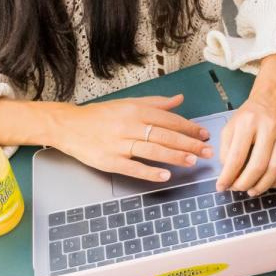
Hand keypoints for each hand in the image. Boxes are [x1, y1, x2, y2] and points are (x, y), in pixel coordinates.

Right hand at [52, 95, 212, 181]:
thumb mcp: (129, 103)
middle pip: (165, 135)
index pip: (169, 119)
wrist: (68, 126)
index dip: (189, 128)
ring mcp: (119, 144)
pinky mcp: (110, 161)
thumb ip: (156, 103)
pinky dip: (150, 172)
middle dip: (189, 144)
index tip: (204, 135)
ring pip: (152, 150)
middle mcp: (129, 125)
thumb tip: (179, 99)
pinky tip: (165, 176)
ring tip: (192, 162)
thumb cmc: (101, 115)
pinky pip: (133, 167)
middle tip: (206, 151)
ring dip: (174, 157)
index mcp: (136, 110)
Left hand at [216, 55, 275, 195]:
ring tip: (251, 190)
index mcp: (248, 123)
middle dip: (245, 183)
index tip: (221, 186)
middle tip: (237, 189)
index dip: (228, 176)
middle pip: (258, 165)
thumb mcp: (231, 125)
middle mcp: (268, 128)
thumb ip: (226, 149)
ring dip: (262, 185)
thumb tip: (228, 173)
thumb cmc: (250, 114)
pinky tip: (269, 184)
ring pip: (275, 169)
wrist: (275, 97)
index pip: (237, 156)